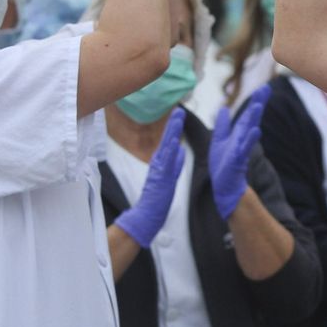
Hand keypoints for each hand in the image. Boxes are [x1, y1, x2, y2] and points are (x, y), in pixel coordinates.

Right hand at [112, 109, 184, 247]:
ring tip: (178, 118)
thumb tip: (180, 150)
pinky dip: (171, 152)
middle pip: (167, 140)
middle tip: (179, 109)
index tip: (179, 115)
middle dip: (173, 124)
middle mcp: (159, 164)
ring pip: (166, 147)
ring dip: (172, 132)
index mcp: (161, 163)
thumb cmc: (157, 200)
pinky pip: (167, 163)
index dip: (174, 128)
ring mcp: (159, 171)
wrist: (146, 217)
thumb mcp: (169, 178)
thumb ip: (175, 164)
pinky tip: (176, 142)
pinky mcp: (161, 179)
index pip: (168, 141)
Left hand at [210, 85, 270, 219]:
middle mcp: (242, 139)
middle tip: (266, 88)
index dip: (256, 101)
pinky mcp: (238, 160)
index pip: (248, 114)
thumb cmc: (223, 165)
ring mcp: (241, 149)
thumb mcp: (219, 141)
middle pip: (251, 118)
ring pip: (248, 130)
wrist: (223, 186)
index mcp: (238, 133)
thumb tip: (222, 109)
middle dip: (258, 103)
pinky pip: (244, 148)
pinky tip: (255, 130)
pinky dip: (250, 139)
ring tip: (257, 105)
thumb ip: (223, 126)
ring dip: (253, 118)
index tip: (265, 88)